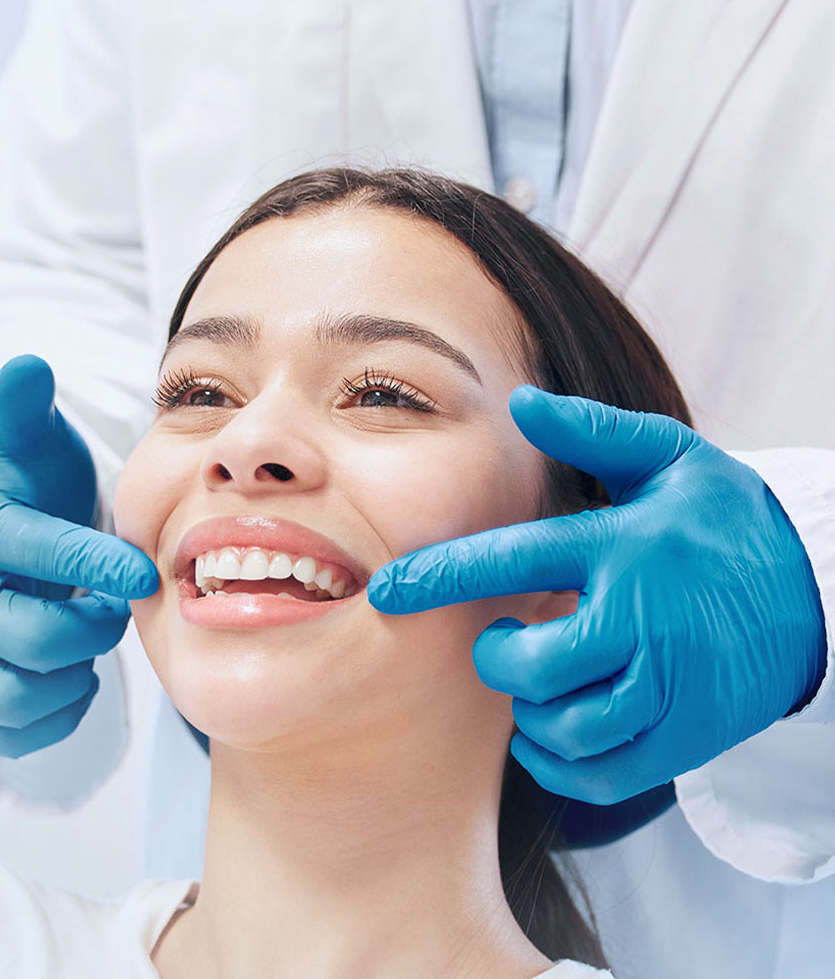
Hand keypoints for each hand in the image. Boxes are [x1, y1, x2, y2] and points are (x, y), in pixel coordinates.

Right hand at [0, 355, 158, 757]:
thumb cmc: (21, 485)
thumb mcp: (26, 440)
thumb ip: (25, 407)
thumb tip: (28, 365)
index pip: (33, 551)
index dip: (93, 562)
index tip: (142, 572)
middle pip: (24, 637)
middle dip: (89, 626)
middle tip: (117, 604)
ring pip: (7, 696)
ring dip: (70, 676)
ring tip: (93, 638)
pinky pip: (3, 730)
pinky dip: (51, 717)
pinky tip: (77, 677)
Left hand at [367, 386, 826, 803]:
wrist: (820, 596)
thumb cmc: (726, 523)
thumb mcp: (672, 458)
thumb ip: (593, 432)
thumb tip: (520, 400)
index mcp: (624, 547)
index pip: (514, 559)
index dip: (440, 575)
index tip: (386, 591)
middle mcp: (644, 620)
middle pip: (534, 666)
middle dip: (496, 661)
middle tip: (503, 646)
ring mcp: (670, 687)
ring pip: (567, 728)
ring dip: (530, 712)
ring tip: (540, 683)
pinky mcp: (686, 739)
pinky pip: (600, 775)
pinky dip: (559, 761)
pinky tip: (555, 728)